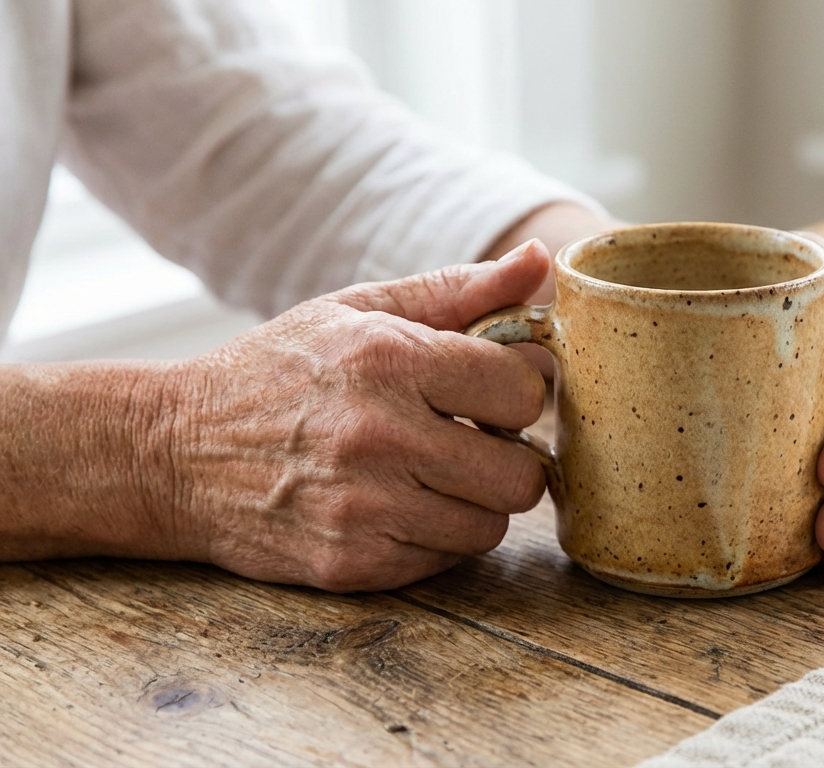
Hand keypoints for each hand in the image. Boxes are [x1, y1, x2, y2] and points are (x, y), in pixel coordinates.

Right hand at [166, 241, 554, 591]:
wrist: (172, 451)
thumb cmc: (278, 371)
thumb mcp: (359, 311)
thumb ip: (458, 291)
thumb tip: (544, 262)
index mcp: (388, 359)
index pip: (523, 393)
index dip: (517, 395)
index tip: (490, 397)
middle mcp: (379, 435)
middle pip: (521, 475)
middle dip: (507, 459)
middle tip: (471, 444)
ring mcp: (363, 507)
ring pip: (490, 527)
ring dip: (473, 503)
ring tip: (430, 475)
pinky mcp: (350, 564)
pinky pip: (443, 562)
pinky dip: (432, 538)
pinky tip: (395, 507)